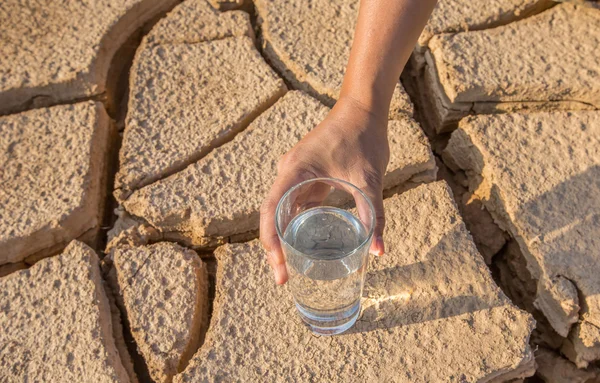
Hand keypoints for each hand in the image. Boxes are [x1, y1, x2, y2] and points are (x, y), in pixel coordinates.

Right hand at [259, 96, 389, 283]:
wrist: (363, 108)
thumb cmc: (363, 137)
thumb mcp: (369, 179)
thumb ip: (373, 215)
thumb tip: (378, 251)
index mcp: (295, 171)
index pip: (272, 211)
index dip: (270, 241)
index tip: (279, 266)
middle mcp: (289, 172)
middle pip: (273, 214)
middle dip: (275, 248)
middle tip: (284, 278)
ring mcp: (297, 173)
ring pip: (283, 210)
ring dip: (285, 237)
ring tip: (292, 267)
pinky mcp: (307, 174)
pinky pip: (297, 203)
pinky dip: (298, 223)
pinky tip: (307, 242)